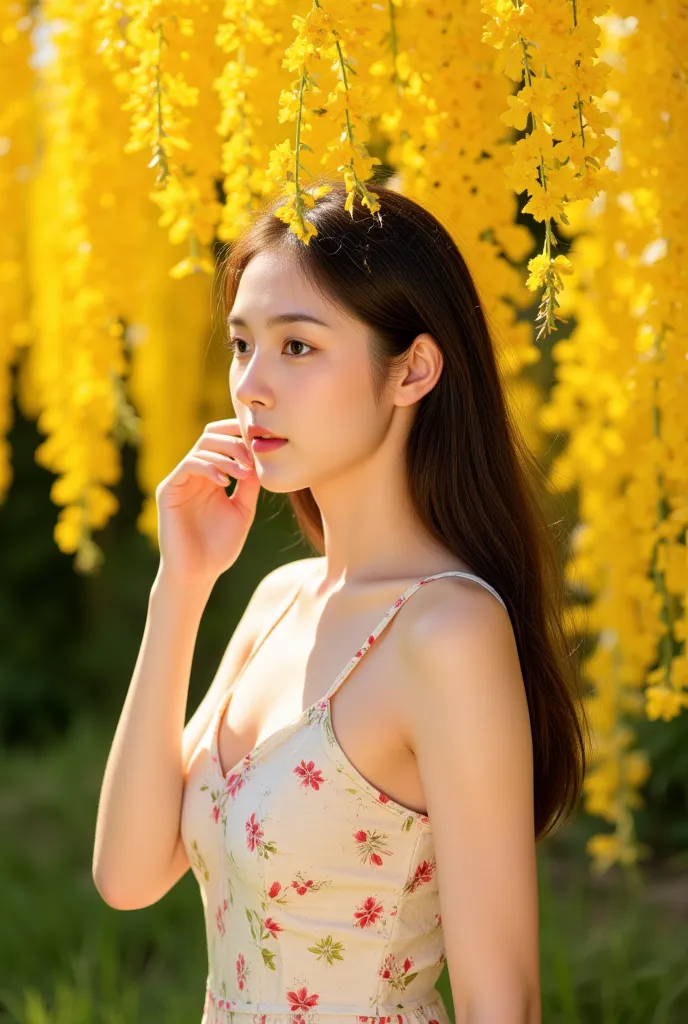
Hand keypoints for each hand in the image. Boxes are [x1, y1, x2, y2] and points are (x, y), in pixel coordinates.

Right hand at [155, 418, 259, 586]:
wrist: (198, 573)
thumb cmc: (219, 546)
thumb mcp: (242, 510)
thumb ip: (249, 485)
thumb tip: (260, 459)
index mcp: (211, 476)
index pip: (221, 441)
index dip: (238, 433)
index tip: (261, 438)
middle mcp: (194, 474)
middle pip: (210, 437)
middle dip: (234, 441)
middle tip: (252, 456)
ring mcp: (180, 480)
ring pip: (201, 448)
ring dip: (226, 455)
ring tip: (244, 472)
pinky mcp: (168, 490)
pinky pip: (188, 465)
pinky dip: (209, 468)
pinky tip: (226, 482)